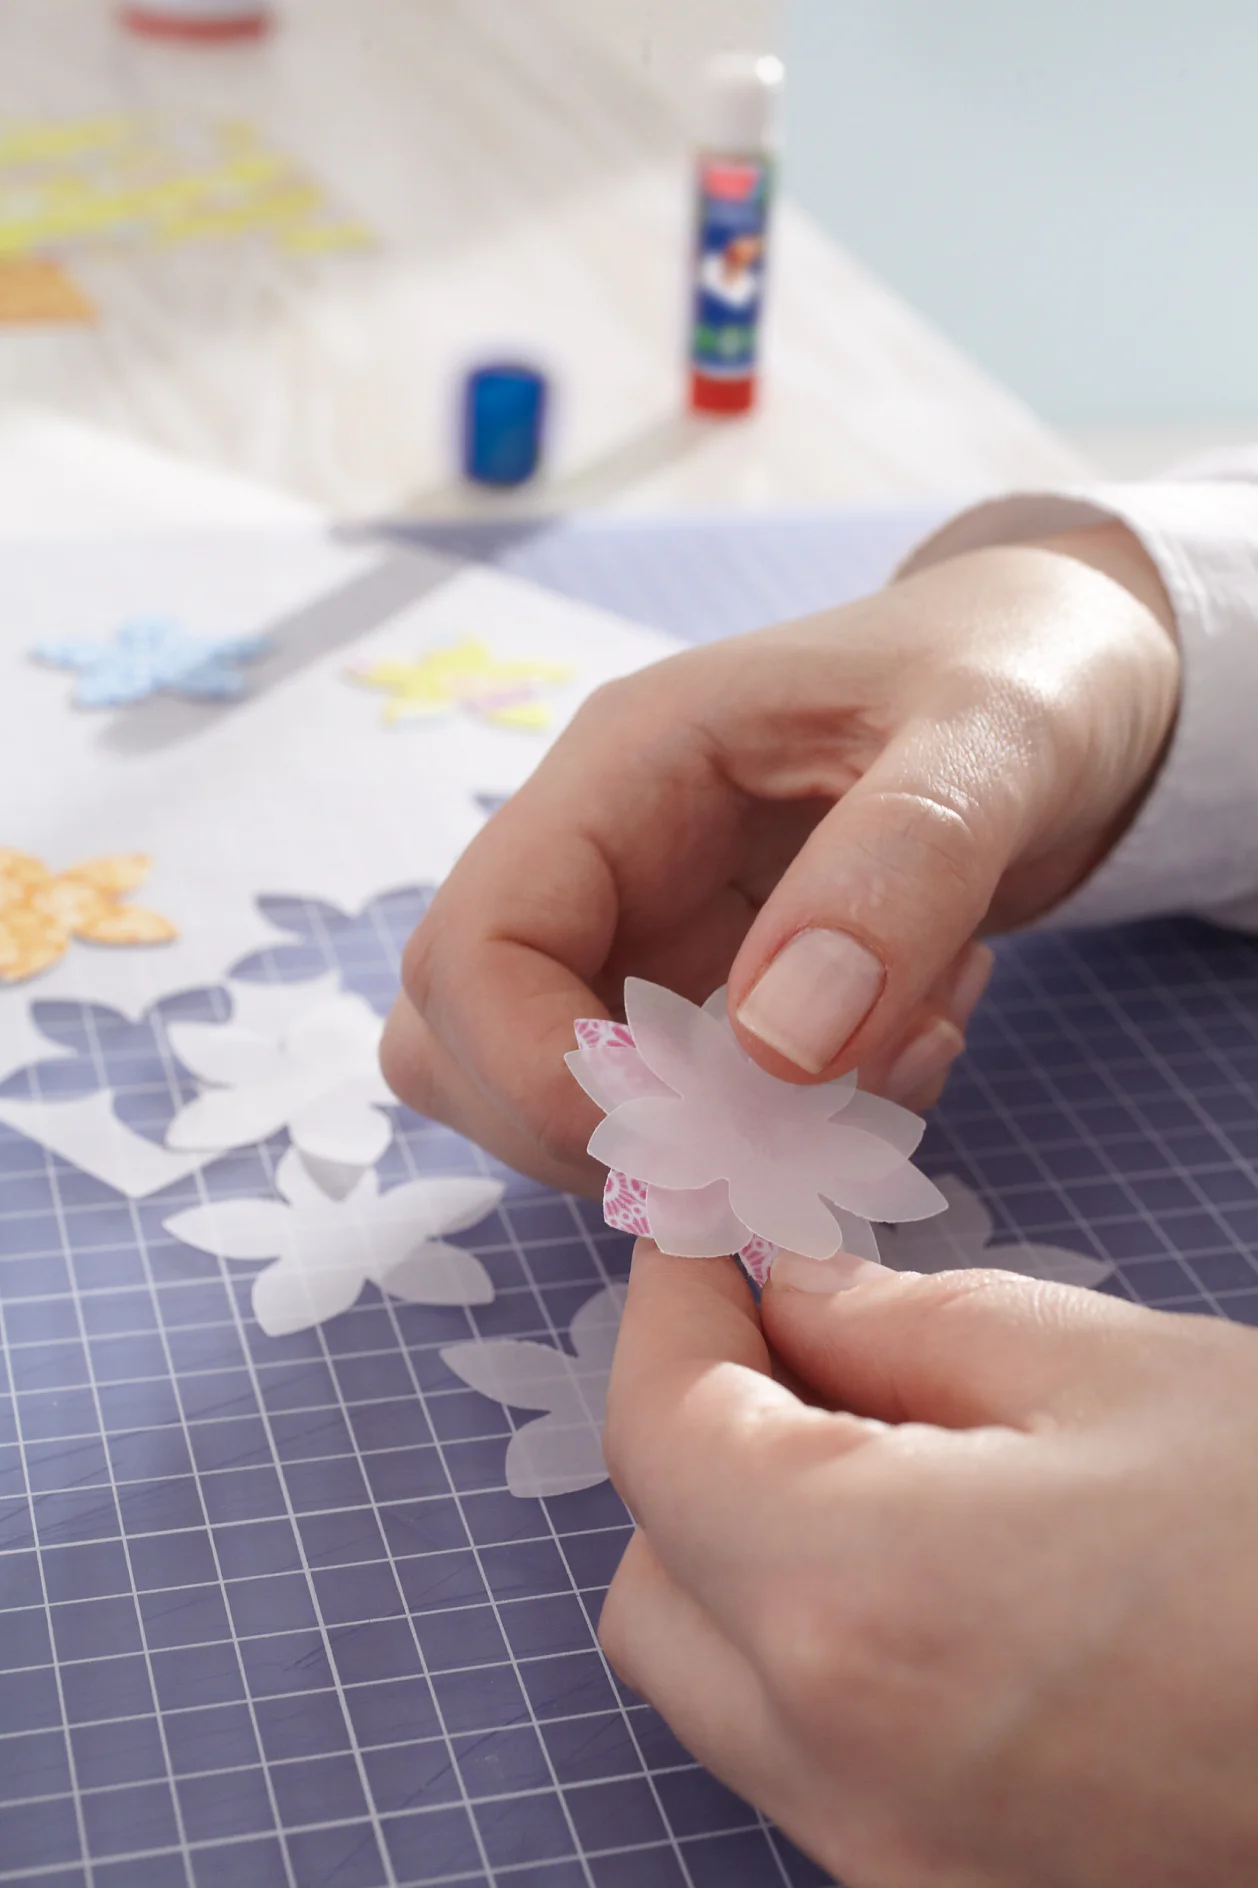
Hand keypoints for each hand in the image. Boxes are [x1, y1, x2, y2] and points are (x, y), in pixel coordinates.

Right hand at [382, 524, 1177, 1193]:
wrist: (1069, 680)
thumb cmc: (1025, 670)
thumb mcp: (994, 743)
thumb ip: (895, 877)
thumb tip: (775, 1050)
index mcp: (623, 768)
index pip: (472, 947)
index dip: (537, 1072)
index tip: (688, 1134)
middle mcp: (605, 859)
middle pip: (467, 1042)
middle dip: (611, 1130)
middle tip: (799, 1119)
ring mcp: (648, 934)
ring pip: (559, 1096)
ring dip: (715, 1141)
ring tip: (900, 1056)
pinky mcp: (707, 996)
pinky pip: (686, 1116)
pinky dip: (789, 1137)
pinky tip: (914, 1049)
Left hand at [600, 1245, 1257, 1887]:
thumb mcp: (1108, 1367)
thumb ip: (897, 1323)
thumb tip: (786, 1296)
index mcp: (858, 1607)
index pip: (658, 1431)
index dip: (666, 1300)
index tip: (701, 1224)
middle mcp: (844, 1778)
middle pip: (657, 1577)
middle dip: (698, 1433)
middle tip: (797, 1332)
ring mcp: (898, 1872)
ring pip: (720, 1683)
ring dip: (753, 1544)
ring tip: (887, 1440)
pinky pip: (818, 1758)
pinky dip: (829, 1644)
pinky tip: (943, 1561)